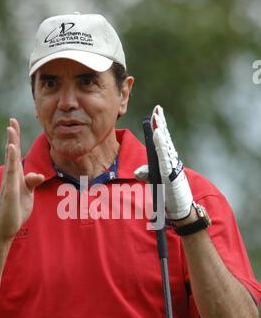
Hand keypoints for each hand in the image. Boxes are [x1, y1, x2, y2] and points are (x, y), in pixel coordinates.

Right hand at [0, 118, 44, 241]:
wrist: (6, 226)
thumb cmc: (16, 209)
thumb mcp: (28, 194)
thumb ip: (32, 182)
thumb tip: (38, 175)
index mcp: (16, 176)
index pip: (16, 154)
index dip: (15, 139)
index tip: (14, 124)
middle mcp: (11, 177)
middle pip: (11, 153)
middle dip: (12, 137)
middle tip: (11, 120)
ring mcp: (9, 184)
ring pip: (10, 161)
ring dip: (11, 144)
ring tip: (10, 129)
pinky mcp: (10, 192)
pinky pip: (11, 175)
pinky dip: (11, 162)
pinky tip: (12, 151)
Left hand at [134, 105, 192, 219]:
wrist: (180, 209)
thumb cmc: (169, 196)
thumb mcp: (156, 183)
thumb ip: (147, 175)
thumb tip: (137, 172)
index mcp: (168, 161)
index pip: (162, 141)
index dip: (159, 126)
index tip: (157, 112)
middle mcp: (171, 161)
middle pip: (165, 139)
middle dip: (161, 123)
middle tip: (157, 108)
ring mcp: (172, 166)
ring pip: (166, 145)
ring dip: (161, 130)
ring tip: (157, 117)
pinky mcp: (170, 173)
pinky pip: (164, 157)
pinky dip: (161, 145)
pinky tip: (158, 134)